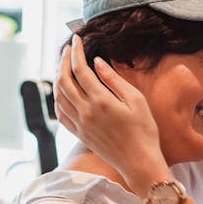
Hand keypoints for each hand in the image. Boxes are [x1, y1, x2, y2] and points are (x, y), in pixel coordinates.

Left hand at [55, 35, 168, 193]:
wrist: (140, 164)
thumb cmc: (144, 132)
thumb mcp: (136, 101)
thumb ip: (114, 80)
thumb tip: (97, 63)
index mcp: (101, 101)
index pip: (80, 69)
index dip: (76, 52)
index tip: (76, 39)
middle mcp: (86, 112)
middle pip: (64, 80)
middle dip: (63, 61)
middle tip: (67, 49)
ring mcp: (81, 125)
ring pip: (59, 97)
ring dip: (58, 78)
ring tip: (63, 67)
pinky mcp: (81, 135)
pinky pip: (61, 115)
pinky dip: (57, 100)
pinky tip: (62, 93)